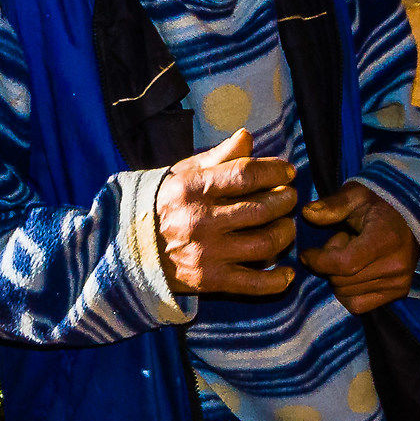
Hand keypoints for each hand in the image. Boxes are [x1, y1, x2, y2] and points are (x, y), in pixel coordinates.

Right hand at [155, 130, 298, 296]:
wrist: (131, 246)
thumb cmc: (165, 203)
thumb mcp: (184, 173)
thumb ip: (219, 156)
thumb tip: (247, 136)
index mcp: (193, 188)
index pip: (246, 174)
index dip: (275, 171)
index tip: (286, 172)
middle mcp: (200, 221)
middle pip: (262, 209)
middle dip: (285, 200)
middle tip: (288, 197)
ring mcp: (206, 253)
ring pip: (265, 243)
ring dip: (285, 232)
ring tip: (284, 225)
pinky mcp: (210, 280)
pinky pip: (254, 284)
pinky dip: (277, 280)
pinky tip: (286, 272)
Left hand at [300, 182, 415, 313]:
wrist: (408, 215)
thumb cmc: (378, 203)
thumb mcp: (356, 195)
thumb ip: (333, 205)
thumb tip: (307, 213)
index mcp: (386, 239)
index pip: (344, 263)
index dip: (319, 261)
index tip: (306, 253)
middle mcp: (396, 265)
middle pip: (341, 279)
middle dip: (330, 264)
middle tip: (342, 242)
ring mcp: (399, 282)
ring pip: (345, 292)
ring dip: (340, 276)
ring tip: (353, 253)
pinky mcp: (399, 292)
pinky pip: (357, 305)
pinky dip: (347, 291)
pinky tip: (355, 271)